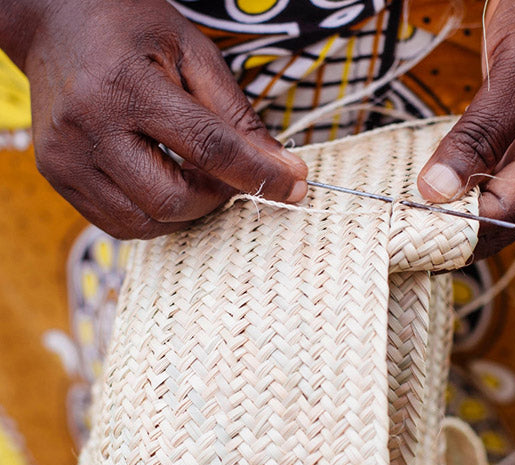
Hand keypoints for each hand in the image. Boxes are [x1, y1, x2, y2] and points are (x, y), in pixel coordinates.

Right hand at [5, 0, 306, 238]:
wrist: (55, 22)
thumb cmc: (127, 29)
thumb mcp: (191, 51)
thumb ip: (236, 113)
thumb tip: (280, 167)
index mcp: (125, 84)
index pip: (207, 147)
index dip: (257, 175)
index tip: (293, 188)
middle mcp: (89, 126)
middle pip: (173, 199)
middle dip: (215, 199)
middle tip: (229, 178)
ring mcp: (67, 157)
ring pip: (145, 222)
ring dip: (185, 213)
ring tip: (194, 179)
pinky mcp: (58, 176)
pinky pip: (119, 224)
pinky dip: (154, 217)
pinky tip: (163, 187)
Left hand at [417, 0, 514, 258]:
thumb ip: (483, 132)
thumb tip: (437, 192)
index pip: (506, 214)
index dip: (459, 233)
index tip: (410, 237)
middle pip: (500, 217)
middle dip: (452, 233)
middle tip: (400, 240)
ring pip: (493, 199)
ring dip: (452, 212)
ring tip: (405, 222)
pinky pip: (489, 172)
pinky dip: (458, 183)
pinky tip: (426, 189)